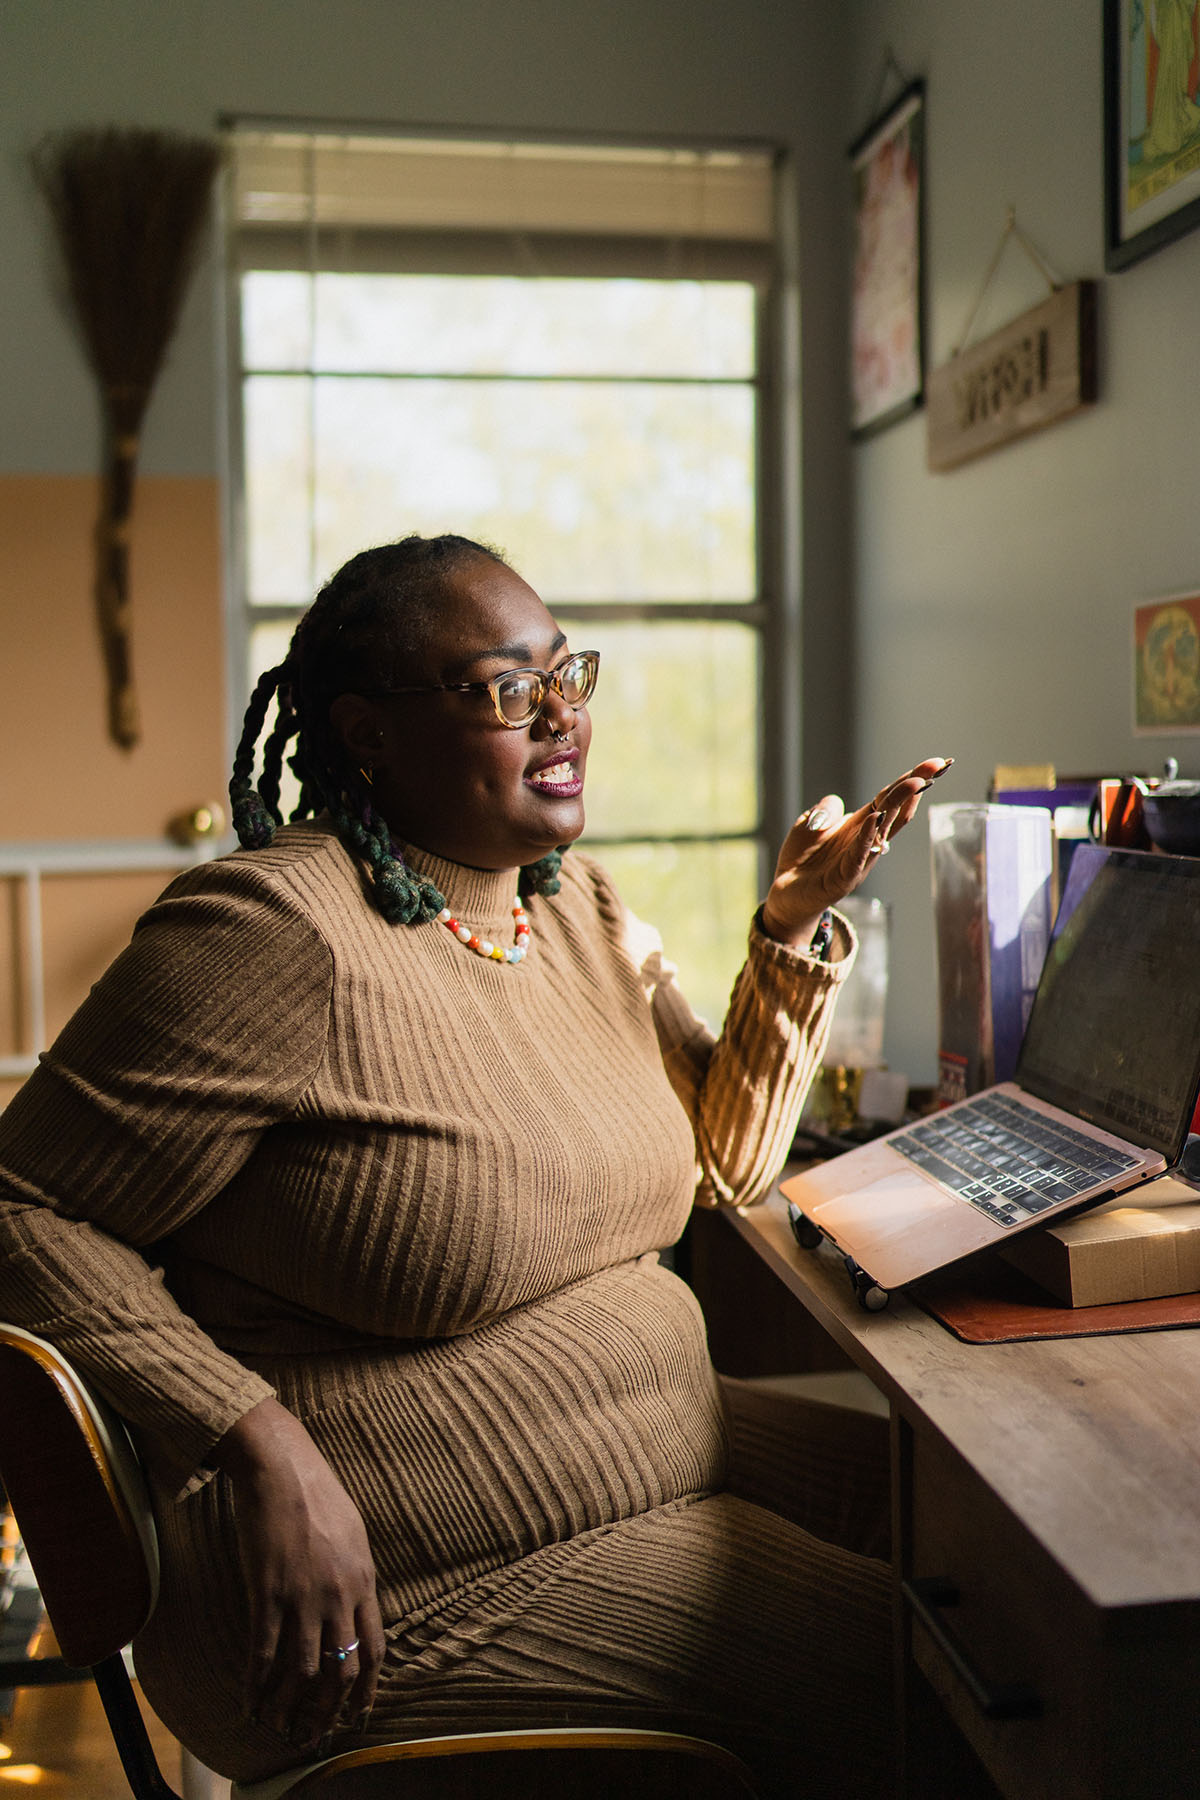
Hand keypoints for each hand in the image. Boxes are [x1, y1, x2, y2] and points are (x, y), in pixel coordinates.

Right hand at [213, 1397, 385, 1751]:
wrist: (281, 1466)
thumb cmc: (317, 1493)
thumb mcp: (353, 1534)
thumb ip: (356, 1575)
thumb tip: (356, 1607)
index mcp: (363, 1581)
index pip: (374, 1650)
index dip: (366, 1689)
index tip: (358, 1714)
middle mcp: (338, 1595)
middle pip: (340, 1670)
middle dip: (327, 1710)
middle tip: (313, 1735)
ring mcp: (303, 1596)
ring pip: (302, 1670)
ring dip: (290, 1706)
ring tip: (279, 1728)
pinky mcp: (267, 1592)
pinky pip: (264, 1651)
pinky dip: (256, 1684)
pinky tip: (250, 1702)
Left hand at [761, 756, 952, 947]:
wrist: (786, 895)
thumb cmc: (802, 859)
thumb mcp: (809, 824)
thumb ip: (825, 810)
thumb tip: (838, 801)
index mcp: (861, 824)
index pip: (889, 798)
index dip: (910, 780)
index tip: (935, 762)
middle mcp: (866, 840)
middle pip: (894, 808)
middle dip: (915, 786)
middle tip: (937, 765)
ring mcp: (860, 858)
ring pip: (884, 829)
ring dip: (898, 805)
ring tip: (913, 783)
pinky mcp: (845, 877)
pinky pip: (858, 854)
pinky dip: (867, 836)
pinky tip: (874, 820)